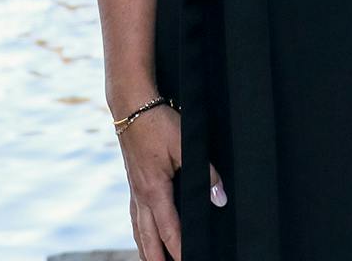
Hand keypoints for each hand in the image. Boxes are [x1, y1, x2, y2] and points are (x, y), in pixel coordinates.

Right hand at [115, 102, 224, 260]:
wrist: (131, 105)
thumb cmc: (158, 122)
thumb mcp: (185, 144)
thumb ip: (205, 173)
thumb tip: (220, 199)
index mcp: (154, 190)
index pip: (169, 231)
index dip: (179, 251)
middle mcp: (141, 195)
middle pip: (148, 239)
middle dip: (157, 260)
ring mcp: (134, 190)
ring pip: (138, 230)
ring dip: (146, 250)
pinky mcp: (133, 182)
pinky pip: (135, 216)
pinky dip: (139, 232)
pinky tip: (143, 235)